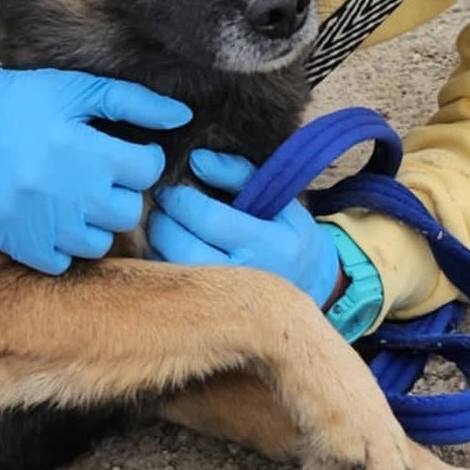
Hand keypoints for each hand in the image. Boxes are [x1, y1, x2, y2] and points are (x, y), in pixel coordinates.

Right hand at [0, 65, 191, 272]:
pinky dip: (63, 246)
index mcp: (84, 150)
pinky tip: (54, 219)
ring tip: (77, 198)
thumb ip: (135, 101)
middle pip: (128, 211)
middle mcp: (65, 191)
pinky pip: (61, 263)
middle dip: (120, 193)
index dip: (142, 159)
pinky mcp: (18, 242)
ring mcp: (40, 222)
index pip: (147, 170)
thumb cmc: (24, 101)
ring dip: (96, 222)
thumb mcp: (79, 88)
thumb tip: (182, 115)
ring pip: (98, 242)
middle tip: (99, 176)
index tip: (125, 153)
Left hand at [147, 149, 382, 339]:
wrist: (311, 286)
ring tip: (168, 222)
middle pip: (179, 245)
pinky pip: (172, 282)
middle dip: (162, 218)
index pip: (207, 218)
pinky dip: (163, 259)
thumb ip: (240, 174)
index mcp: (268, 245)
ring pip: (170, 265)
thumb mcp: (280, 199)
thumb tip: (196, 160)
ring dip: (158, 238)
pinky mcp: (208, 310)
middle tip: (163, 202)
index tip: (172, 185)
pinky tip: (174, 245)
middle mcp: (243, 276)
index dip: (180, 197)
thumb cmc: (290, 236)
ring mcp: (223, 298)